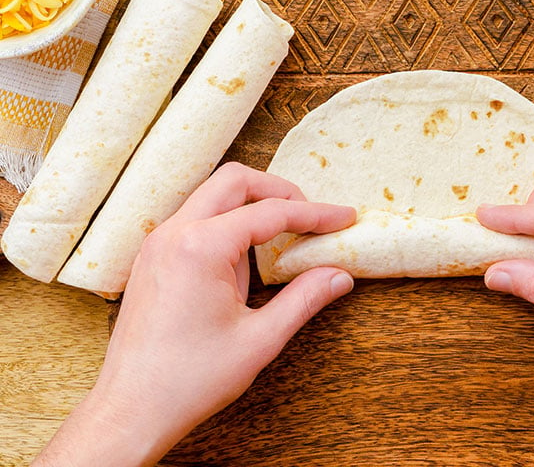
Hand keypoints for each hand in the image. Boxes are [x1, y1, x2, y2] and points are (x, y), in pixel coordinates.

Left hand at [33, 163, 356, 465]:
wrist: (132, 409)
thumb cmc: (190, 379)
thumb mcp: (260, 339)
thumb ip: (304, 299)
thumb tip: (339, 275)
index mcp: (201, 248)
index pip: (271, 212)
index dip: (315, 214)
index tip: (344, 219)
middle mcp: (174, 234)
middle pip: (236, 181)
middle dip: (280, 191)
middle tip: (312, 217)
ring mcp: (158, 244)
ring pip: (212, 196)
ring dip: (252, 205)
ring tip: (284, 237)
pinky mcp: (152, 258)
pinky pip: (195, 219)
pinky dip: (228, 222)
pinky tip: (247, 256)